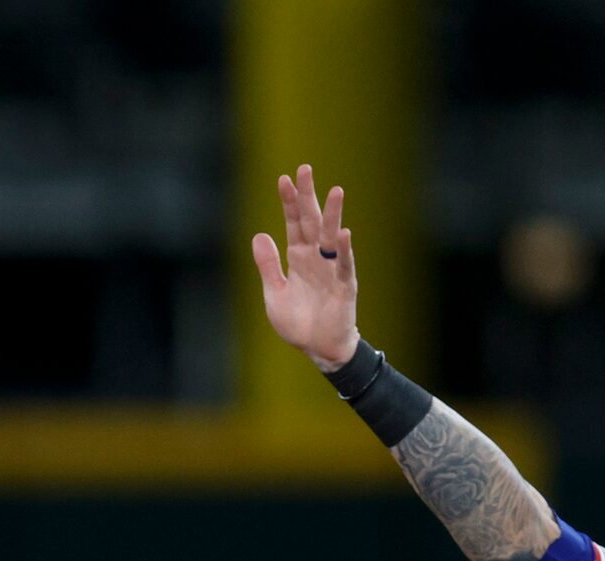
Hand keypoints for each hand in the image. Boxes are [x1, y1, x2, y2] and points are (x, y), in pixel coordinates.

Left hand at [249, 163, 360, 369]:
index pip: (293, 223)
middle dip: (308, 196)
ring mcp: (331, 269)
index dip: (289, 202)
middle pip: (311, 221)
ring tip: (335, 191)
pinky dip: (343, 250)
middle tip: (305, 169)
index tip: (283, 179)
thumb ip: (268, 265)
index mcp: (298, 258)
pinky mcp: (344, 285)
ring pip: (331, 236)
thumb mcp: (274, 292)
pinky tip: (343, 233)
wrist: (318, 348)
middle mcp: (316, 258)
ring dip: (332, 214)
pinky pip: (344, 265)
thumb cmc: (299, 322)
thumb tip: (259, 235)